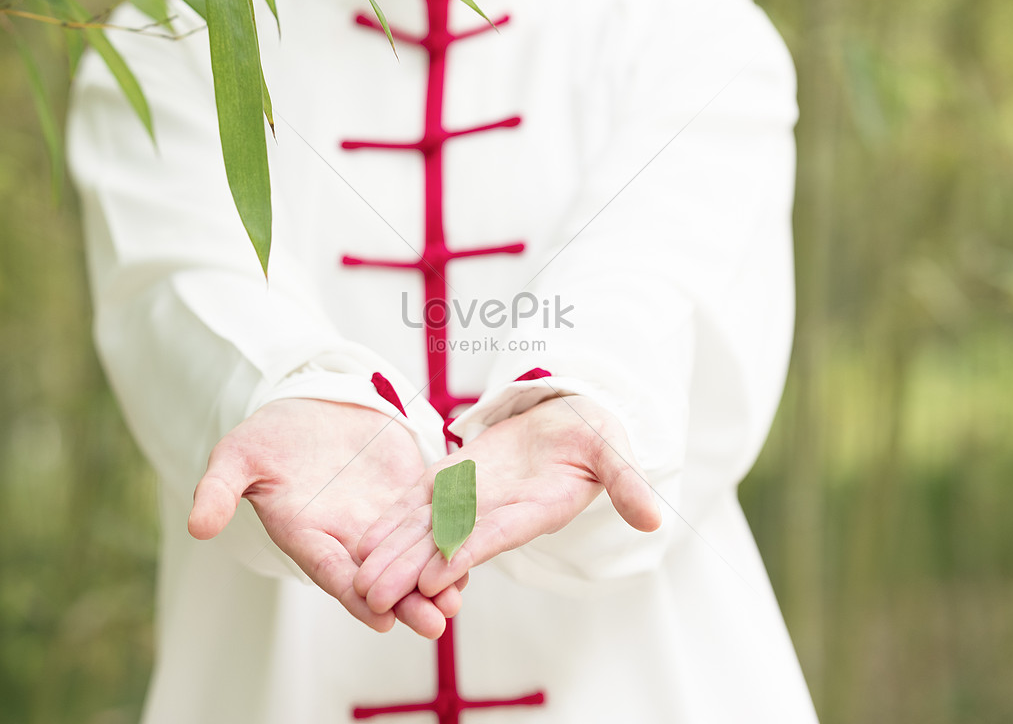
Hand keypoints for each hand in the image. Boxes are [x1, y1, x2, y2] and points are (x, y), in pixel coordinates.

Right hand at [187, 398, 466, 638]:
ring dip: (436, 577)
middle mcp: (348, 535)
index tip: (378, 615)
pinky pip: (435, 515)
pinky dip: (452, 532)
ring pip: (412, 554)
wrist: (308, 403)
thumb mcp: (238, 456)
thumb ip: (220, 491)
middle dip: (407, 601)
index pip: (332, 571)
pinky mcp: (410, 489)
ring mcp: (382, 515)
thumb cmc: (268, 435)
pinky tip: (476, 546)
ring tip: (460, 597)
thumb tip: (196, 526)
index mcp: (308, 534)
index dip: (354, 592)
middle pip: (380, 576)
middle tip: (435, 623)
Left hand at [352, 395, 661, 613]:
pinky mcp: (456, 481)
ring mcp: (473, 499)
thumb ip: (626, 483)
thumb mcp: (613, 451)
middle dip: (410, 570)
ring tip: (357, 579)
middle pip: (447, 543)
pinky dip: (393, 522)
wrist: (570, 417)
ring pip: (425, 530)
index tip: (435, 576)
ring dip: (392, 554)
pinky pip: (418, 504)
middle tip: (373, 595)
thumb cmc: (594, 433)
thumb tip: (654, 519)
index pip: (493, 534)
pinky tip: (363, 540)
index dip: (464, 553)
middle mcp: (497, 512)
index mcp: (532, 509)